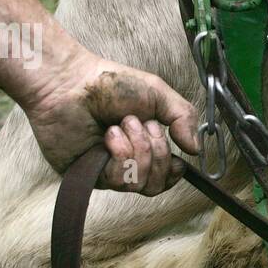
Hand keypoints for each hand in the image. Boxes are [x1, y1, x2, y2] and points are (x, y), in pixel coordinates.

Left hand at [21, 49, 201, 194]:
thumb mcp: (158, 94)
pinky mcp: (88, 176)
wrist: (72, 82)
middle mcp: (126, 162)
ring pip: (140, 184)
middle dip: (157, 152)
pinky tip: (110, 134)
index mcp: (144, 145)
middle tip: (142, 124)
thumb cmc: (110, 84)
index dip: (173, 172)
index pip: (166, 177)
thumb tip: (196, 150)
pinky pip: (119, 180)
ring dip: (139, 150)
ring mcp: (106, 171)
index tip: (176, 159)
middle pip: (157, 185)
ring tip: (123, 124)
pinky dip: (122, 153)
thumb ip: (183, 118)